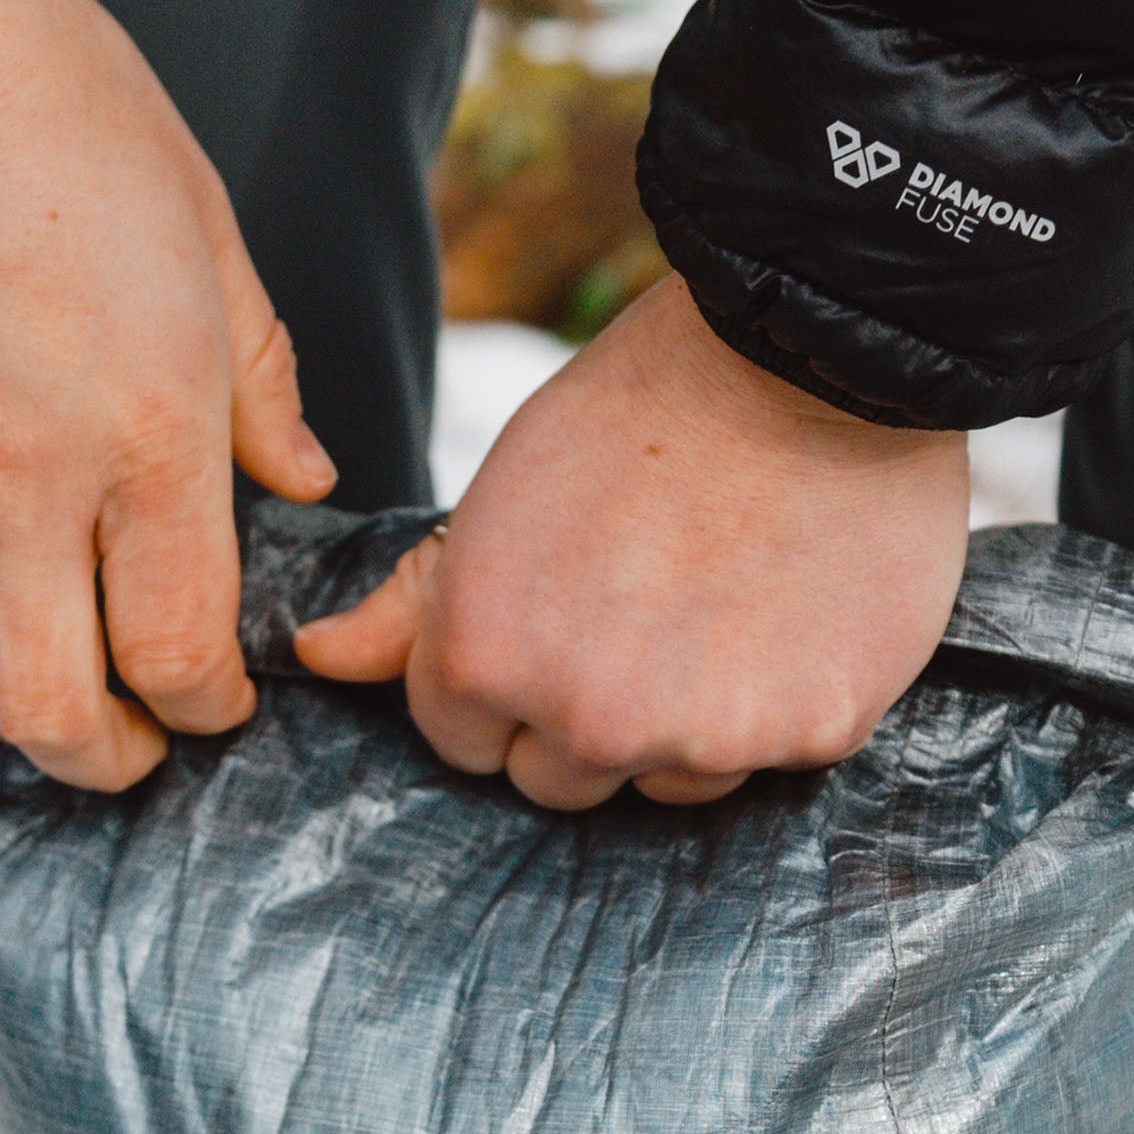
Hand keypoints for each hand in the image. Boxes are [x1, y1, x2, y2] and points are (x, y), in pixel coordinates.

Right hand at [0, 0, 335, 790]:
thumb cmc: (59, 102)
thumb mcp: (208, 230)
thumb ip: (258, 384)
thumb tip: (301, 483)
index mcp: (148, 429)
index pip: (181, 648)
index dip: (211, 705)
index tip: (225, 696)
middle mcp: (27, 480)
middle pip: (58, 710)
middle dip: (116, 758)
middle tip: (148, 741)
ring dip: (23, 722)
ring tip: (70, 700)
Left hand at [294, 277, 967, 805]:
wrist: (815, 353)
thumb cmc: (644, 410)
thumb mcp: (501, 493)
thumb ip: (412, 601)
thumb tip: (318, 658)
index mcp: (486, 659)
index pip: (467, 745)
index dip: (506, 682)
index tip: (558, 619)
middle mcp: (585, 722)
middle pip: (560, 780)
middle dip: (587, 716)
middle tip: (646, 607)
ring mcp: (699, 740)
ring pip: (669, 780)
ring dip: (687, 721)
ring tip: (724, 601)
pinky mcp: (805, 736)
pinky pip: (771, 754)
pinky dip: (781, 701)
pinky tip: (791, 608)